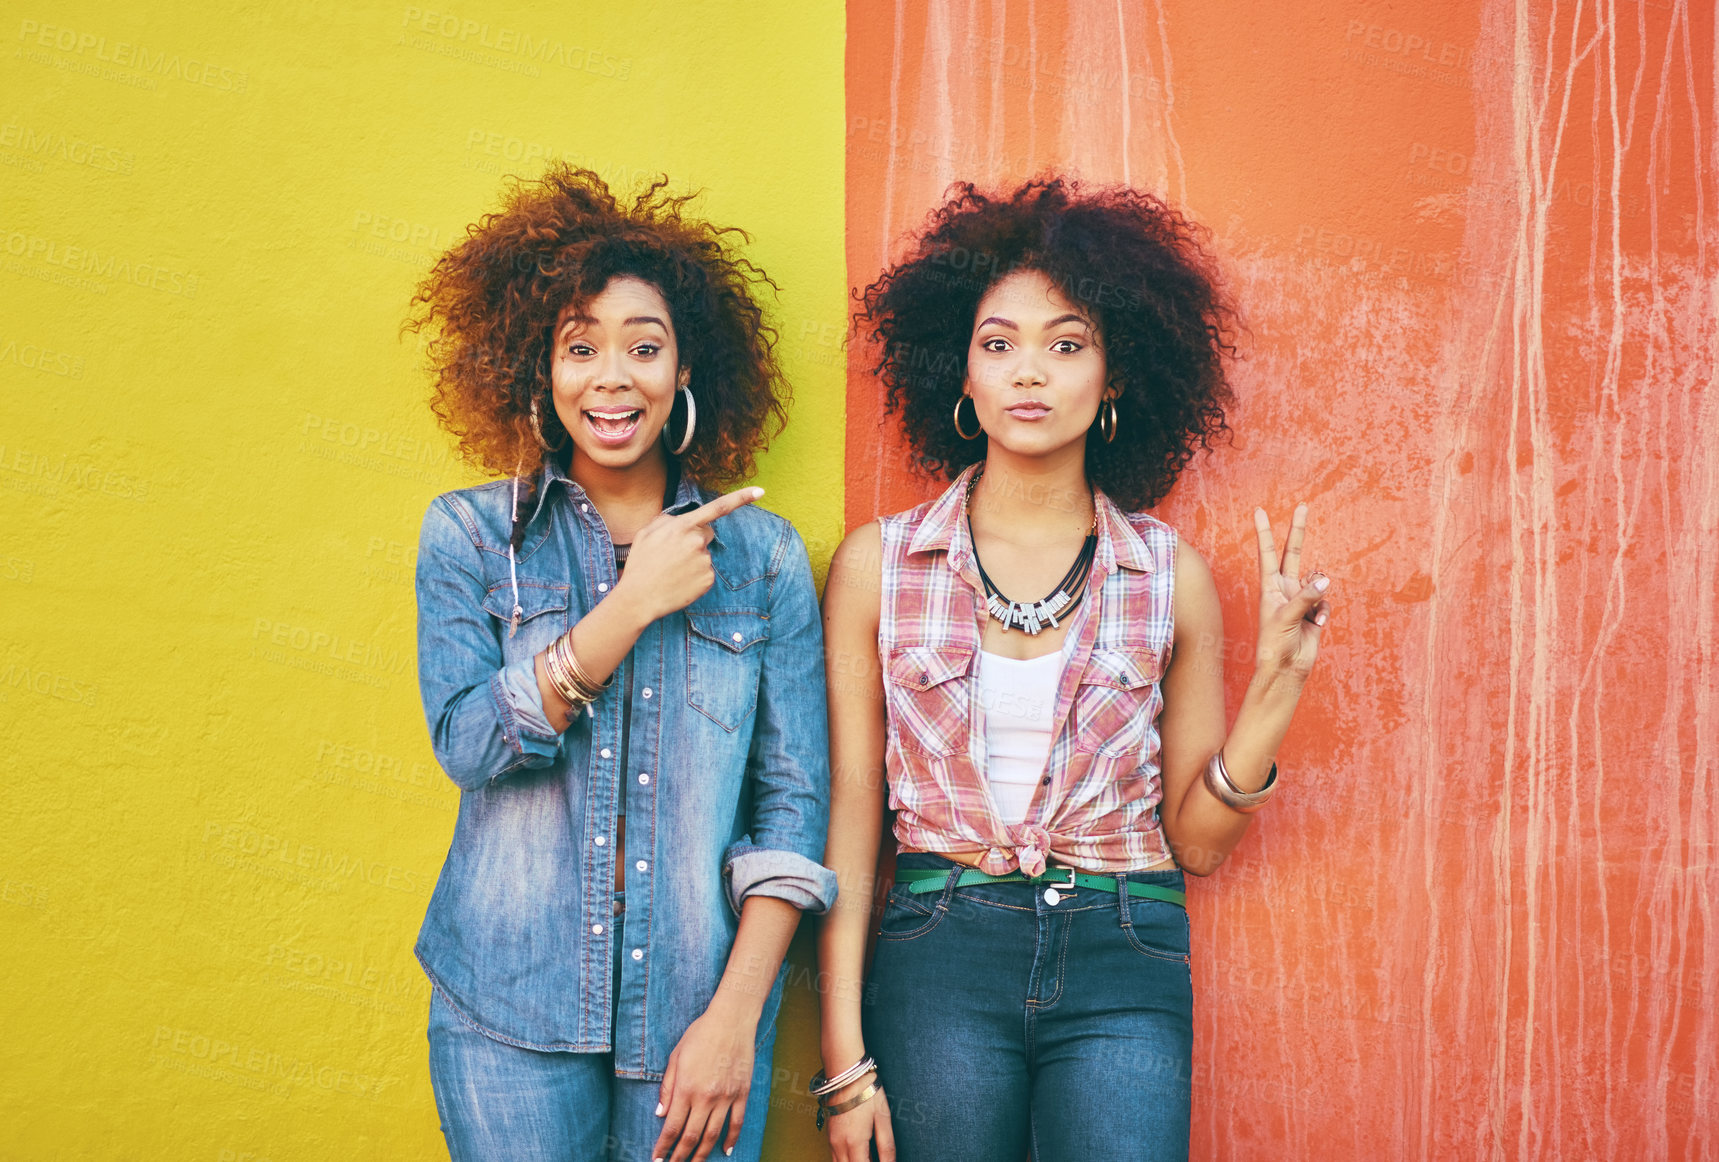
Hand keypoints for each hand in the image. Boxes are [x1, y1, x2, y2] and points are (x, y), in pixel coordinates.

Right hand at [614, 487, 762, 624]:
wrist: (639, 599)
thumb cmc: (641, 564)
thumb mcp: (646, 533)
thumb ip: (667, 520)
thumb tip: (683, 520)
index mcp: (683, 526)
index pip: (717, 507)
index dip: (741, 498)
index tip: (760, 491)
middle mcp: (697, 541)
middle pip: (707, 533)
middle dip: (695, 539)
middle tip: (672, 555)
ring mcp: (705, 561)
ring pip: (704, 554)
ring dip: (692, 559)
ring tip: (671, 570)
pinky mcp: (709, 579)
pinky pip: (706, 572)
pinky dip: (695, 576)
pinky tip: (680, 581)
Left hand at [652, 999, 757, 1161]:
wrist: (731, 1020)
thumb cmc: (700, 1034)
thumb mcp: (676, 1057)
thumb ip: (668, 1087)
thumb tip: (660, 1113)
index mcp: (686, 1088)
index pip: (672, 1127)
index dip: (664, 1146)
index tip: (657, 1158)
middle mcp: (706, 1097)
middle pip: (691, 1137)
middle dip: (680, 1156)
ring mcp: (726, 1097)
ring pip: (713, 1135)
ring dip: (702, 1154)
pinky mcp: (742, 1093)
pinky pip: (737, 1122)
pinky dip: (731, 1139)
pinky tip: (725, 1150)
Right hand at [824, 1069, 893, 1161]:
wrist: (846, 1073)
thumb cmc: (866, 1091)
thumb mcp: (883, 1118)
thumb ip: (887, 1146)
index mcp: (855, 1142)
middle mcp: (839, 1145)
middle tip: (877, 1160)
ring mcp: (831, 1140)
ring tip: (869, 1158)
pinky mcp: (829, 1135)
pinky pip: (835, 1158)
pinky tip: (858, 1156)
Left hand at [1252, 503, 1331, 679]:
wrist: (1286, 669)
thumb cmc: (1275, 644)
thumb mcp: (1286, 617)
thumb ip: (1305, 597)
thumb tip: (1325, 579)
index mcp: (1269, 587)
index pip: (1267, 553)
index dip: (1265, 532)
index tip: (1259, 511)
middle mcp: (1285, 589)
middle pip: (1294, 553)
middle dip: (1299, 531)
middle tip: (1302, 506)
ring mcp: (1301, 599)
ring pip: (1318, 582)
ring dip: (1318, 595)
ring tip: (1309, 616)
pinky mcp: (1315, 612)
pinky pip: (1326, 603)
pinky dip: (1324, 613)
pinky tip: (1316, 626)